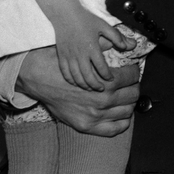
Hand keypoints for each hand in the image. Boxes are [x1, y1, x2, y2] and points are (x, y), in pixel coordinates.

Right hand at [15, 46, 140, 135]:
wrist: (38, 78)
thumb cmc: (61, 63)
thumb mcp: (86, 50)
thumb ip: (109, 47)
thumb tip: (130, 44)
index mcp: (107, 82)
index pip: (133, 77)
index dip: (135, 71)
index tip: (132, 70)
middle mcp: (103, 101)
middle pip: (133, 94)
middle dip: (134, 86)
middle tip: (130, 82)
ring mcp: (95, 116)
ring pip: (127, 111)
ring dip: (130, 102)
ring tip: (126, 96)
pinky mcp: (86, 125)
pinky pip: (114, 129)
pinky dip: (122, 122)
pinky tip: (122, 114)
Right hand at [53, 9, 134, 90]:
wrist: (65, 14)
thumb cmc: (86, 20)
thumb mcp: (104, 26)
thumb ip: (117, 37)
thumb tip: (130, 46)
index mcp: (92, 47)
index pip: (101, 67)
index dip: (107, 76)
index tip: (111, 79)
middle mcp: (80, 54)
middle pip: (88, 76)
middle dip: (96, 85)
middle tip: (102, 89)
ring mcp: (69, 56)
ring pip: (76, 77)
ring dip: (84, 85)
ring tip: (90, 88)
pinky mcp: (61, 56)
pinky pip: (65, 72)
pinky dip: (71, 80)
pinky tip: (76, 82)